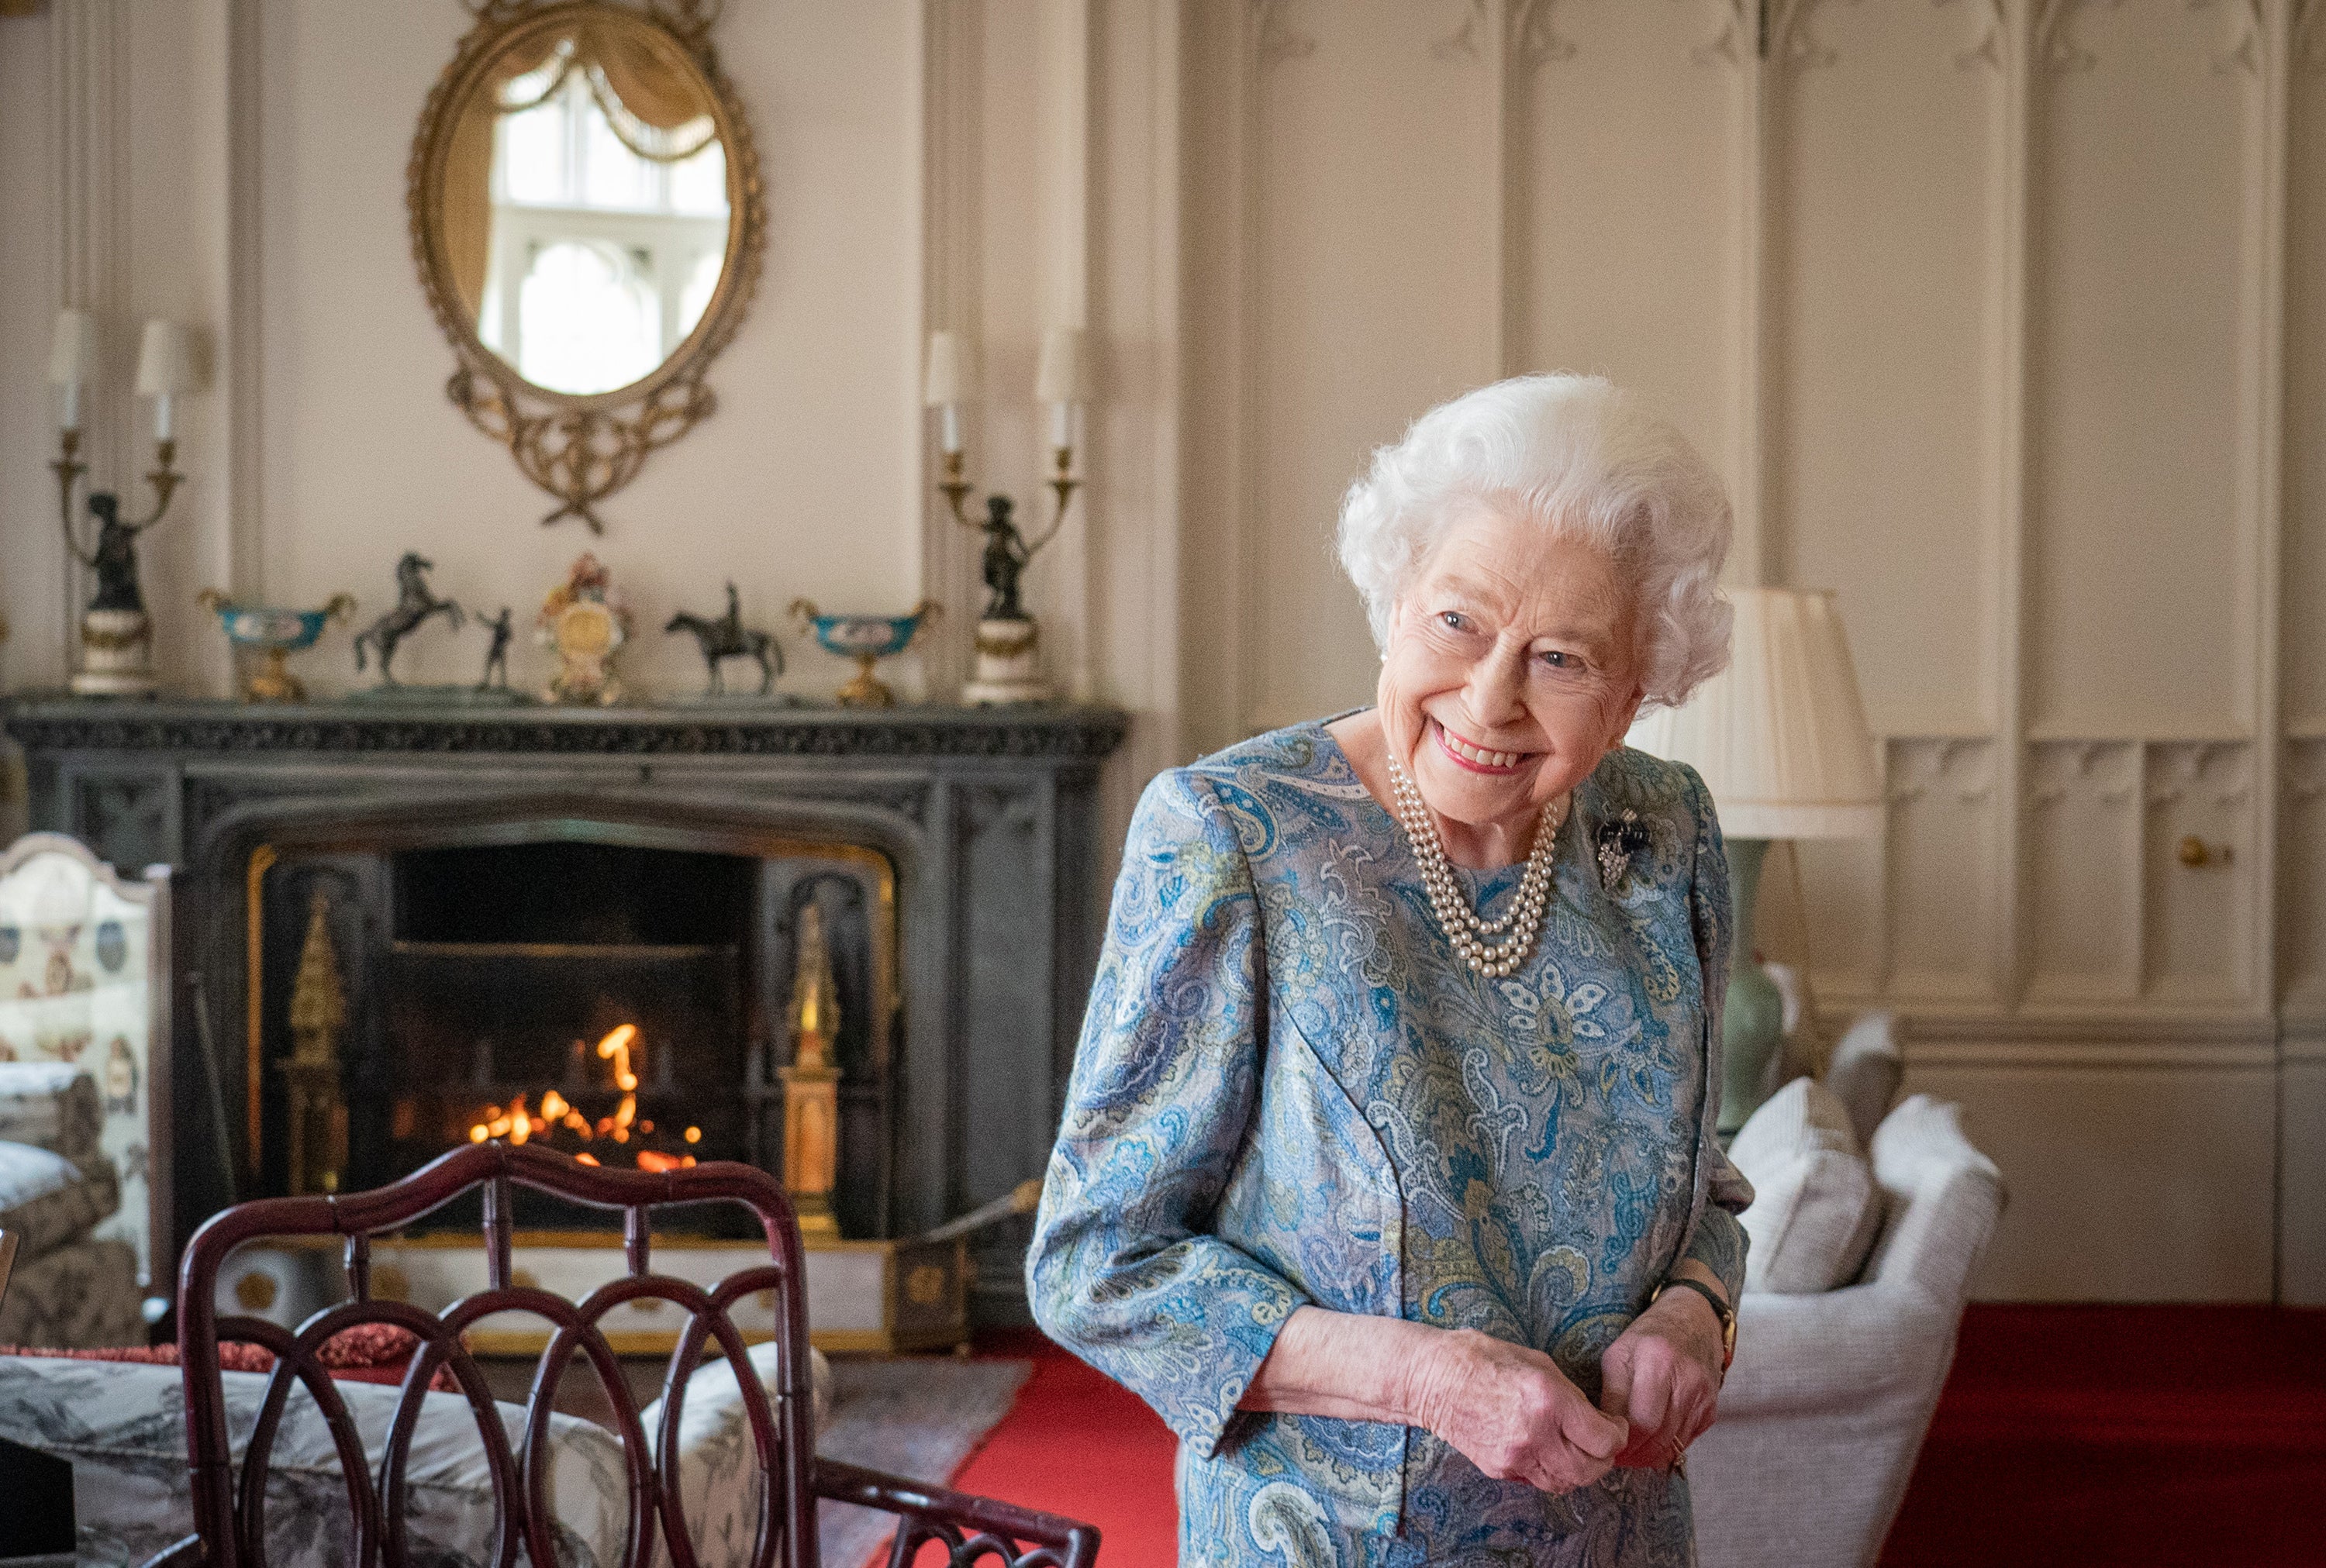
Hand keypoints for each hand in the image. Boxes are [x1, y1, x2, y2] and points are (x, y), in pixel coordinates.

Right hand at [1407, 1328, 1629, 1494]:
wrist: (1433, 1379)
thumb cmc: (1483, 1358)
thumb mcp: (1538, 1362)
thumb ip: (1569, 1395)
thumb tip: (1592, 1421)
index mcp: (1549, 1400)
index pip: (1603, 1440)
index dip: (1617, 1435)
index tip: (1614, 1427)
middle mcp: (1535, 1434)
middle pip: (1590, 1470)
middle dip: (1603, 1459)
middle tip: (1602, 1444)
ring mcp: (1516, 1457)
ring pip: (1565, 1483)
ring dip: (1578, 1470)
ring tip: (1576, 1451)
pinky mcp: (1500, 1469)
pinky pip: (1538, 1481)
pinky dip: (1550, 1471)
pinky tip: (1546, 1451)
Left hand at [1599, 1286, 1724, 1468]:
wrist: (1694, 1320)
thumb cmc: (1649, 1335)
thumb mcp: (1620, 1353)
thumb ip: (1612, 1393)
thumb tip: (1606, 1432)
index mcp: (1658, 1362)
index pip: (1639, 1422)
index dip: (1620, 1441)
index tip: (1604, 1445)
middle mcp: (1686, 1382)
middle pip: (1657, 1439)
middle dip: (1633, 1454)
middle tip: (1615, 1456)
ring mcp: (1703, 1398)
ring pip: (1672, 1446)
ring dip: (1648, 1456)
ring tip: (1629, 1452)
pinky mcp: (1711, 1410)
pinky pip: (1685, 1442)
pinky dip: (1666, 1448)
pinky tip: (1650, 1442)